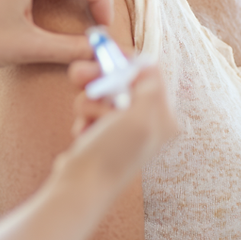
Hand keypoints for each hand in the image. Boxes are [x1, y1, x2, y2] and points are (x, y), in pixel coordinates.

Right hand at [60, 61, 176, 183]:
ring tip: (86, 119)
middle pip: (124, 82)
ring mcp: (125, 130)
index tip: (103, 52)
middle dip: (100, 77)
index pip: (150, 73)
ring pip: (104, 95)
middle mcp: (148, 122)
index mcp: (163, 118)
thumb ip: (148, 86)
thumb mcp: (138, 117)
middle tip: (77, 74)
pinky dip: (84, 118)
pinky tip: (82, 133)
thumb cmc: (112, 154)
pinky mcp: (103, 136)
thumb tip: (148, 66)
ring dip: (89, 102)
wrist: (82, 187)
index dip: (126, 60)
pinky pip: (91, 112)